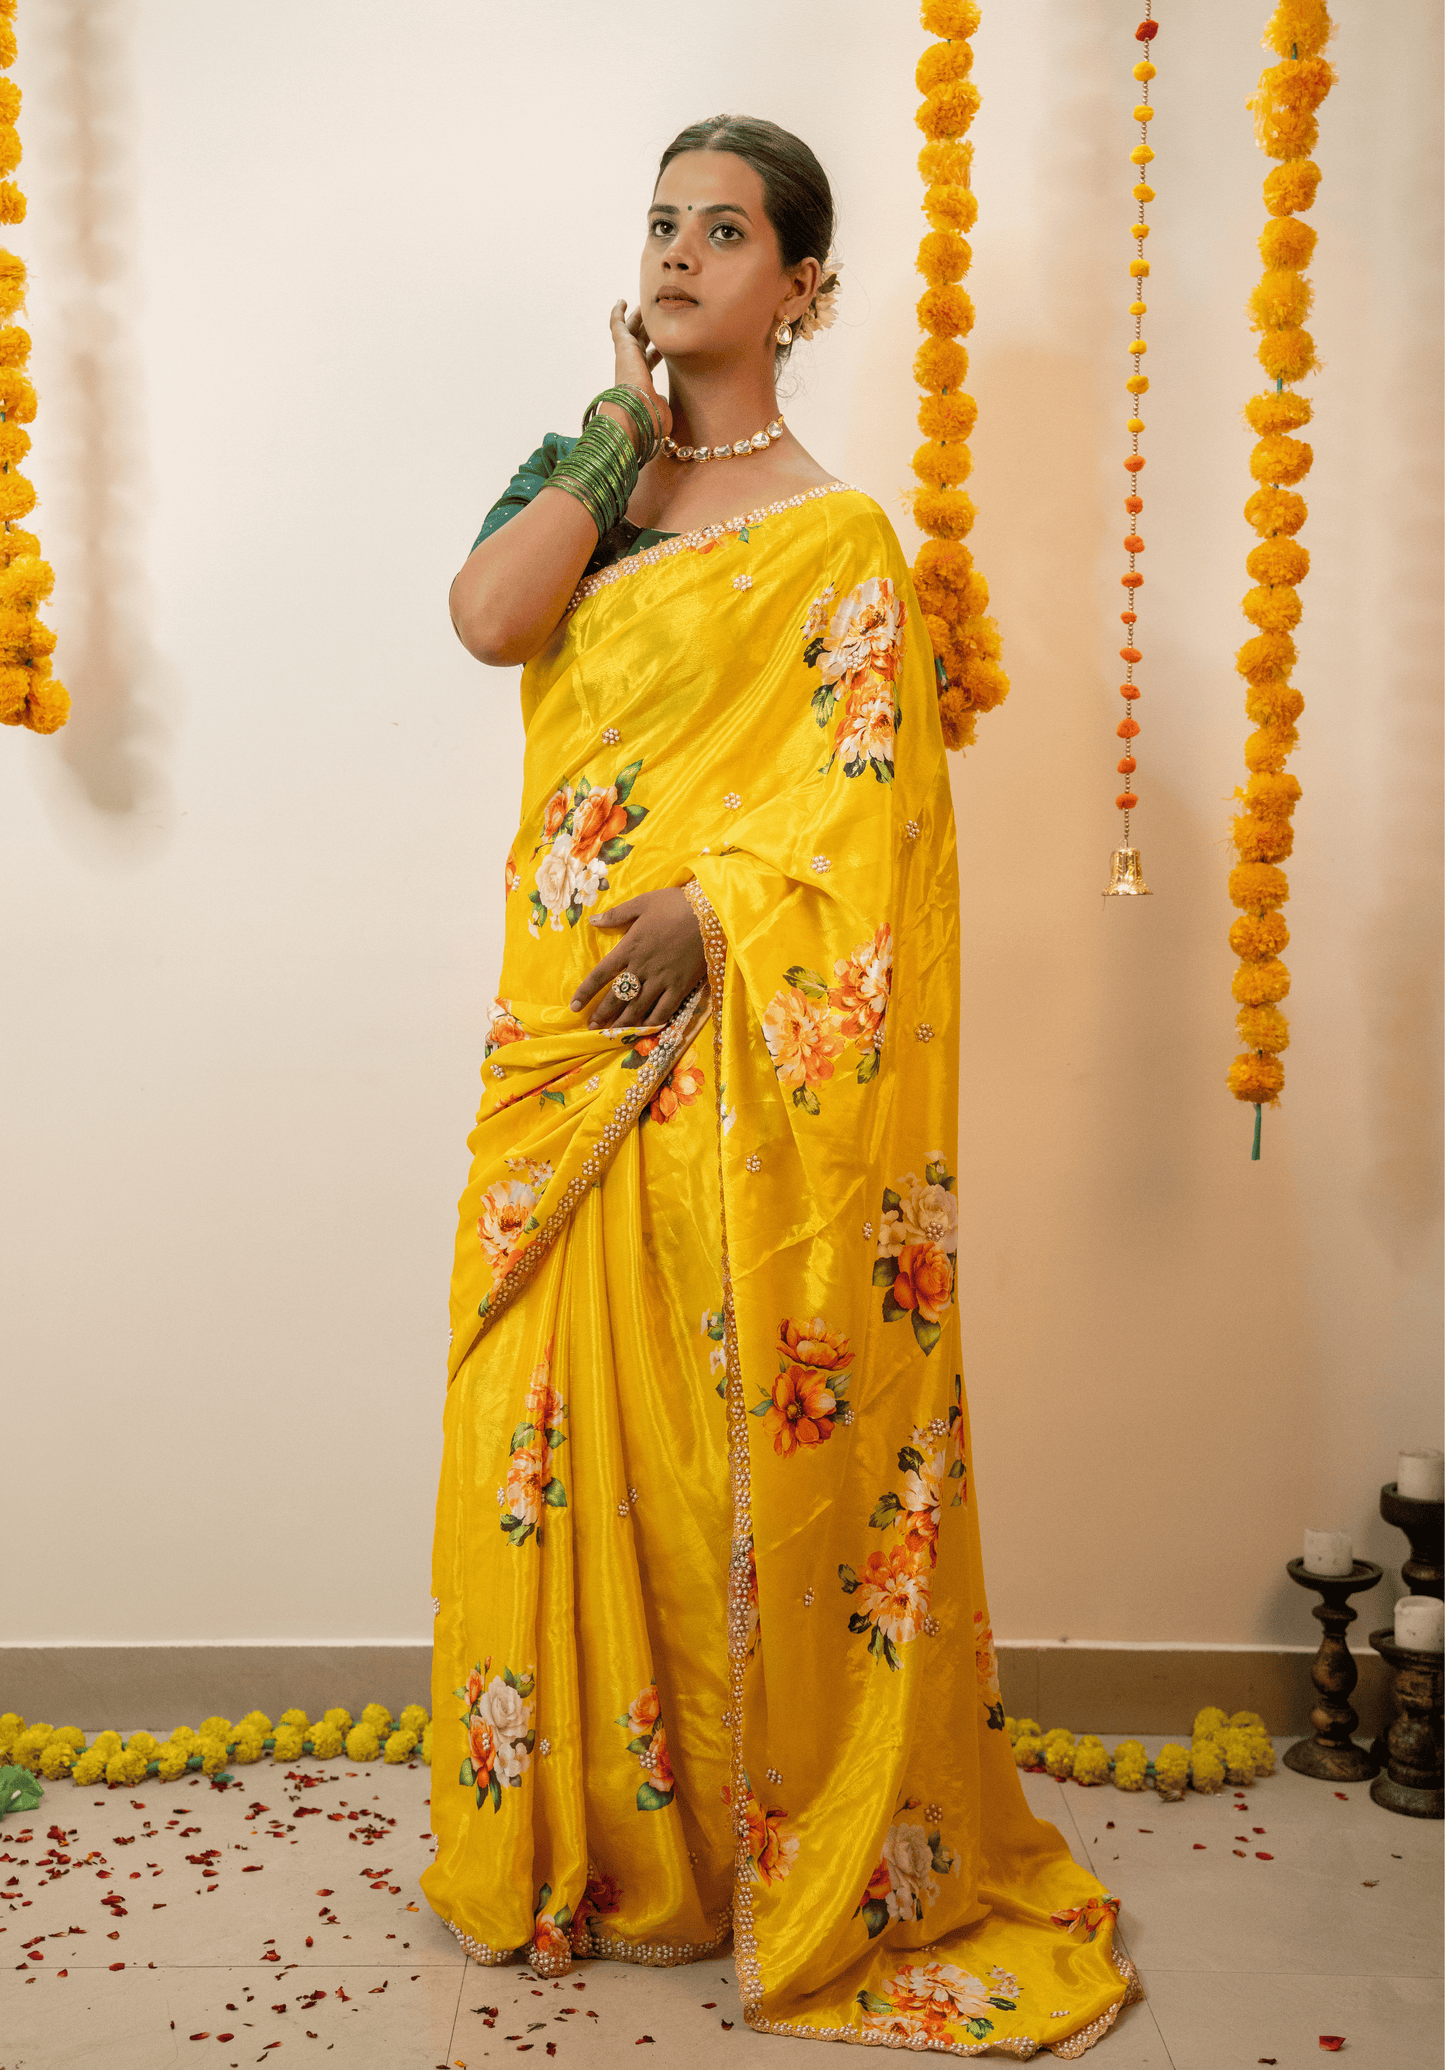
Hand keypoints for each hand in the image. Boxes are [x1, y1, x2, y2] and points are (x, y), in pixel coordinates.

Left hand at [571, 887, 704, 1029]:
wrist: (710, 912)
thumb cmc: (675, 904)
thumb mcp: (642, 903)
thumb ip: (616, 914)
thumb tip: (592, 921)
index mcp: (629, 948)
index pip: (601, 974)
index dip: (586, 992)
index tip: (574, 1006)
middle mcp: (642, 968)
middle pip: (617, 996)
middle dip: (602, 1014)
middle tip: (591, 1027)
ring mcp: (662, 979)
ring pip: (637, 1007)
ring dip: (622, 1022)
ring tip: (611, 1034)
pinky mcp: (681, 986)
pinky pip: (664, 1010)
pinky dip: (652, 1023)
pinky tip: (644, 1030)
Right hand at [608, 300, 671, 446]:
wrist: (637, 413)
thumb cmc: (650, 418)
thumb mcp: (664, 410)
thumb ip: (665, 403)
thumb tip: (666, 402)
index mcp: (643, 380)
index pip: (650, 361)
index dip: (657, 351)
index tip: (664, 346)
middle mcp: (632, 367)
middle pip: (640, 342)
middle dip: (646, 329)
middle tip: (652, 316)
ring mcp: (626, 356)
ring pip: (630, 331)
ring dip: (635, 318)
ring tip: (641, 305)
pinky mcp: (622, 346)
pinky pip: (616, 325)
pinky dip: (617, 313)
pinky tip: (621, 301)